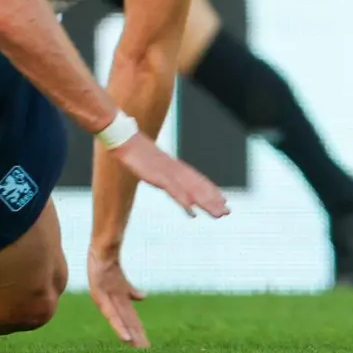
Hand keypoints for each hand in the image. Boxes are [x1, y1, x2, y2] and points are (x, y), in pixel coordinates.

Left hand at [88, 248, 148, 346]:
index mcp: (118, 303)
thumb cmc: (110, 266)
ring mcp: (104, 300)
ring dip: (127, 335)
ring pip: (119, 322)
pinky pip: (111, 314)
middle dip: (135, 337)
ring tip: (135, 346)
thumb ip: (131, 292)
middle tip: (145, 351)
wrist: (103, 250)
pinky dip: (119, 326)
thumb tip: (144, 297)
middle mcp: (111, 304)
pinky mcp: (98, 295)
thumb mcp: (123, 282)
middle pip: (126, 323)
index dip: (139, 332)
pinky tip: (126, 337)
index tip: (147, 345)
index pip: (131, 320)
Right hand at [109, 133, 228, 217]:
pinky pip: (174, 191)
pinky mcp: (158, 177)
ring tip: (218, 214)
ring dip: (206, 203)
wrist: (125, 139)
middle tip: (227, 212)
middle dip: (213, 200)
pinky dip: (184, 201)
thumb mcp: (152, 163)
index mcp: (175, 166)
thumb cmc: (136, 151)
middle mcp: (176, 169)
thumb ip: (162, 171)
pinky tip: (192, 211)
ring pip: (191, 190)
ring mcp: (168, 173)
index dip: (211, 190)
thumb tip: (167, 179)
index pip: (198, 179)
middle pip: (198, 186)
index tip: (223, 200)